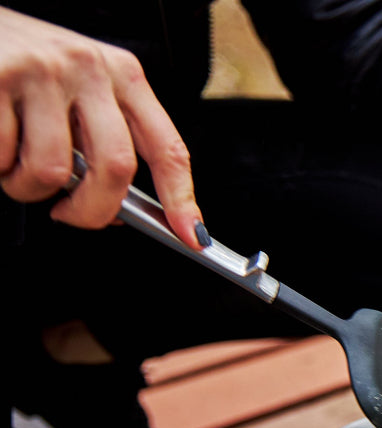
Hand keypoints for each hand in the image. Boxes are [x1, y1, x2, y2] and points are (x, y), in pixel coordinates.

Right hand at [0, 7, 204, 248]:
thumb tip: (121, 212)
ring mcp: (43, 71)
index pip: (168, 149)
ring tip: (15, 166)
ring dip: (27, 188)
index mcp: (123, 75)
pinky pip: (4, 156)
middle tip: (68, 214)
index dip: (183, 201)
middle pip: (115, 170)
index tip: (192, 238)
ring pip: (50, 172)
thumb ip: (104, 141)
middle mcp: (90, 68)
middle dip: (91, 212)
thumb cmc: (25, 65)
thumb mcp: (80, 92)